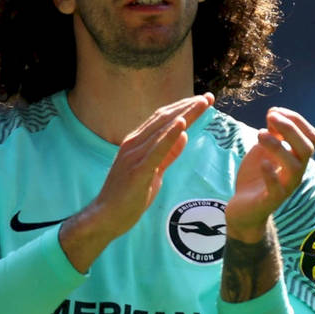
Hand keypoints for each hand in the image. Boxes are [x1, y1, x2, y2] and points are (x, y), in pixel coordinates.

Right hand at [60, 93, 213, 270]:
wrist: (106, 217)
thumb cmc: (128, 196)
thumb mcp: (153, 171)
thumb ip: (167, 153)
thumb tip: (183, 135)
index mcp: (136, 142)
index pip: (162, 118)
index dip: (183, 107)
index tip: (202, 100)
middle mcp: (133, 143)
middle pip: (164, 118)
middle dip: (188, 106)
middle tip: (208, 97)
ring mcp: (134, 155)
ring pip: (162, 129)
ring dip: (184, 114)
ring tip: (201, 104)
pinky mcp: (137, 170)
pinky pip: (156, 150)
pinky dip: (169, 135)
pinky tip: (182, 124)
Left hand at [225, 107, 314, 242]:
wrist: (243, 208)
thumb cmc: (256, 177)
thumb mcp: (263, 150)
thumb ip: (272, 134)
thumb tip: (274, 113)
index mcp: (297, 158)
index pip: (311, 136)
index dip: (297, 120)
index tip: (275, 111)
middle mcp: (296, 172)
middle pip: (307, 148)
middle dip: (291, 129)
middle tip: (270, 117)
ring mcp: (286, 187)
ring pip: (295, 166)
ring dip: (279, 147)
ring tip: (259, 134)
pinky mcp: (271, 200)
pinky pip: (278, 189)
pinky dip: (271, 175)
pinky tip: (262, 163)